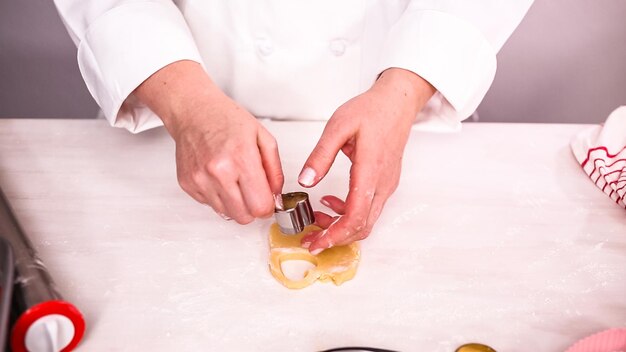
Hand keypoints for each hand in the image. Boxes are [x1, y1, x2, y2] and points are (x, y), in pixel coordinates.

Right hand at [135, 61, 283, 222]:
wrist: (194, 111)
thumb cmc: (226, 120)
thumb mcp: (262, 137)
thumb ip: (275, 169)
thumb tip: (277, 195)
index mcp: (241, 158)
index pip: (260, 206)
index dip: (268, 207)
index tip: (268, 200)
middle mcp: (218, 172)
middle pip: (244, 216)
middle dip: (253, 208)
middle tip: (253, 192)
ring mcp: (200, 180)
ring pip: (227, 214)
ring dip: (235, 204)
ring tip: (234, 181)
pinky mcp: (188, 185)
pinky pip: (210, 205)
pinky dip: (219, 197)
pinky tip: (219, 177)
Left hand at [298, 68, 434, 253]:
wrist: (397, 103)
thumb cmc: (371, 110)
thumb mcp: (338, 126)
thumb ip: (321, 155)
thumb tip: (306, 181)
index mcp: (370, 171)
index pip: (356, 216)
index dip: (335, 235)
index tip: (316, 242)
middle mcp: (382, 184)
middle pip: (362, 227)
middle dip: (334, 238)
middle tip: (310, 240)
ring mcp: (386, 186)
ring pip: (366, 221)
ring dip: (340, 227)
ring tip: (316, 220)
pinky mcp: (384, 184)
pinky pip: (368, 209)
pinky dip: (348, 214)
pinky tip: (330, 203)